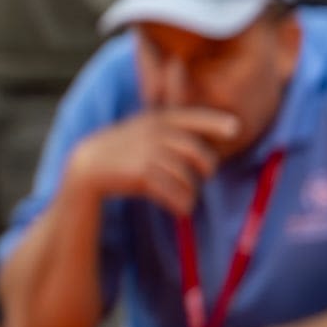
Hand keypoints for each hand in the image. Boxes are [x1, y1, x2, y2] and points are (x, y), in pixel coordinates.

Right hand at [66, 106, 242, 215]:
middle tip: (204, 176)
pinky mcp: (141, 173)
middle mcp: (155, 133)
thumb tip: (217, 132)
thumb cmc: (127, 149)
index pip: (193, 118)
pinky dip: (181, 204)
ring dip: (192, 192)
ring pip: (188, 177)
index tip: (236, 130)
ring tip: (187, 198)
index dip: (216, 122)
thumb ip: (176, 128)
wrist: (90, 165)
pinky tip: (181, 209)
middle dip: (207, 169)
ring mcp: (148, 152)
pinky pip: (174, 192)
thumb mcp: (146, 128)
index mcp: (159, 119)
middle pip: (198, 153)